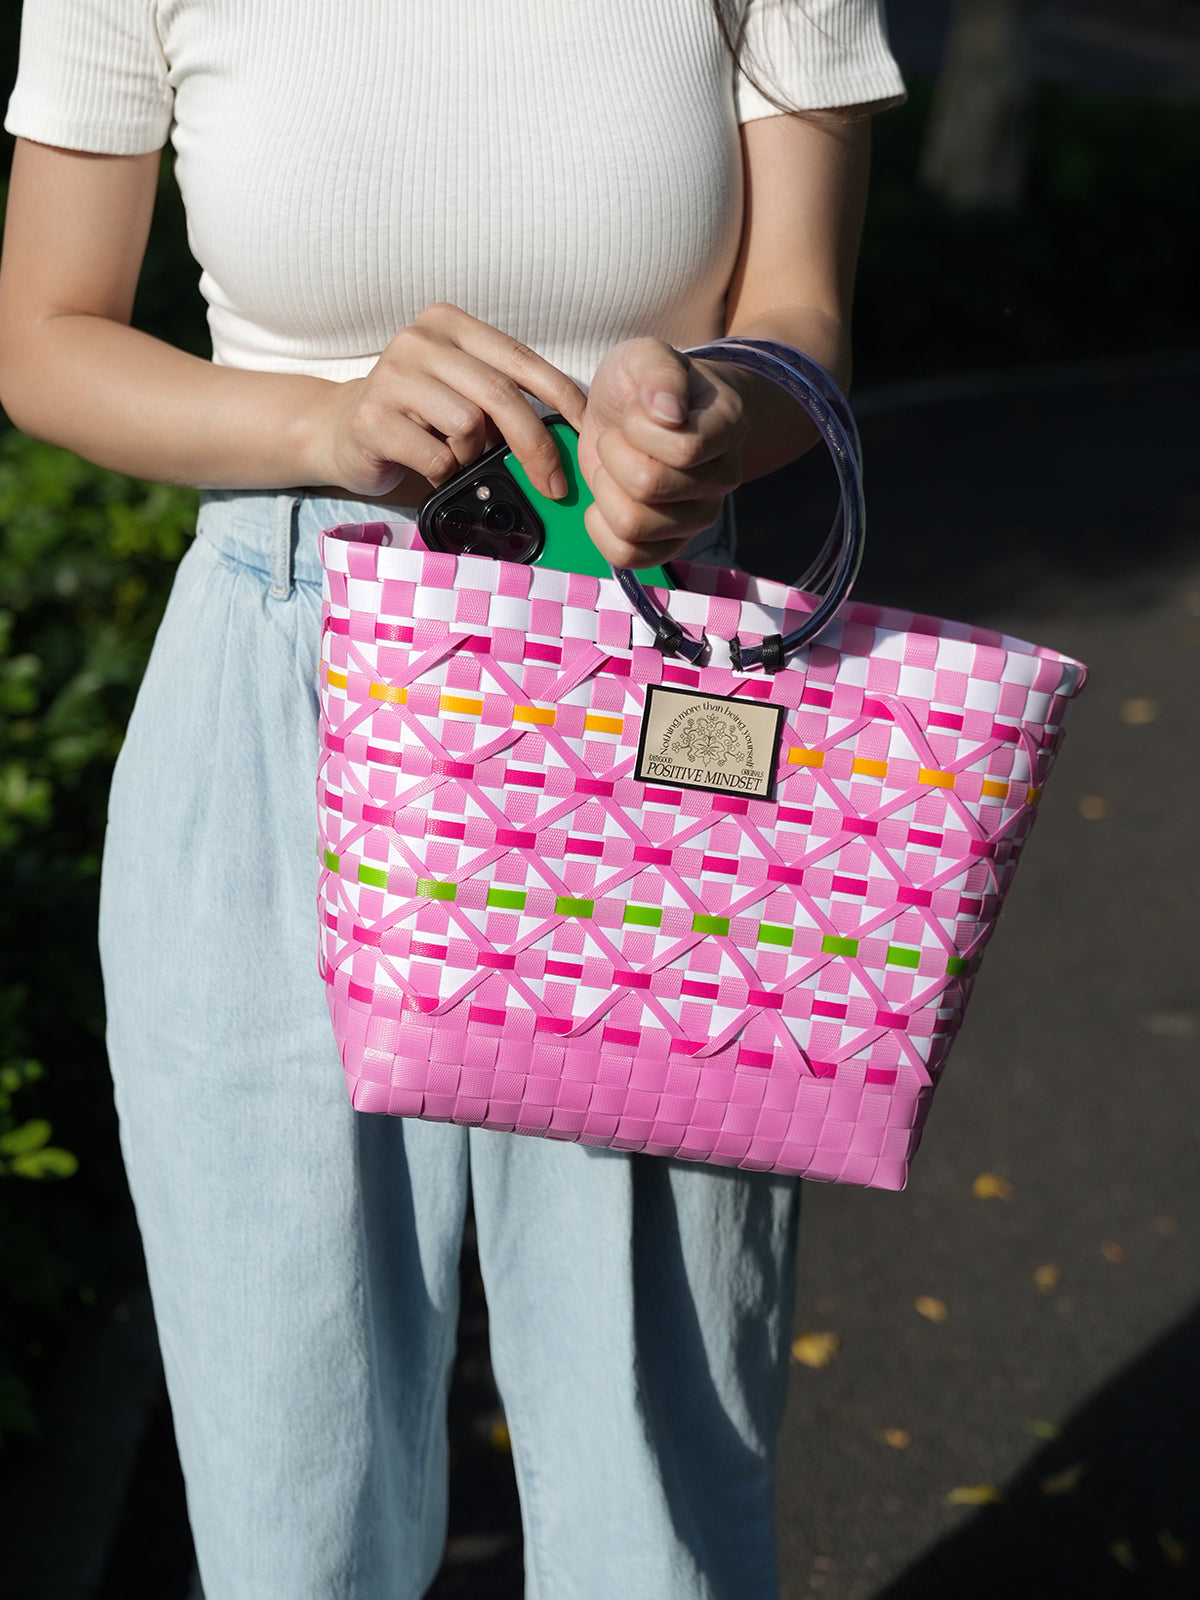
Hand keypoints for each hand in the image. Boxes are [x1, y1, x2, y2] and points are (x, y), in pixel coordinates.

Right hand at [310, 303, 586, 500]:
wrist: (340, 431)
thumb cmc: (416, 417)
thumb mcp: (463, 392)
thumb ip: (503, 397)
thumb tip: (563, 434)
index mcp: (450, 324)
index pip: (520, 359)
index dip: (561, 395)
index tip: (586, 429)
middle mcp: (420, 340)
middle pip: (500, 395)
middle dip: (534, 446)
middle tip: (553, 484)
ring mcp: (392, 375)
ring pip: (468, 425)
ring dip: (471, 456)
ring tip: (454, 457)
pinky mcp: (372, 417)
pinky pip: (437, 456)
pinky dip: (443, 472)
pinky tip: (429, 467)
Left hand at [577, 338, 748, 568]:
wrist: (643, 412)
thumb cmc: (647, 384)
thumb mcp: (646, 355)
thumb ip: (658, 372)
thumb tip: (668, 412)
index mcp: (727, 427)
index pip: (682, 450)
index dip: (639, 428)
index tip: (635, 411)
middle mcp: (723, 477)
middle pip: (649, 487)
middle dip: (613, 454)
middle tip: (617, 437)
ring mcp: (699, 516)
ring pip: (634, 525)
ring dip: (605, 490)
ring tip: (613, 467)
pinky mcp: (671, 544)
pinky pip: (628, 557)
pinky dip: (600, 529)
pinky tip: (603, 501)